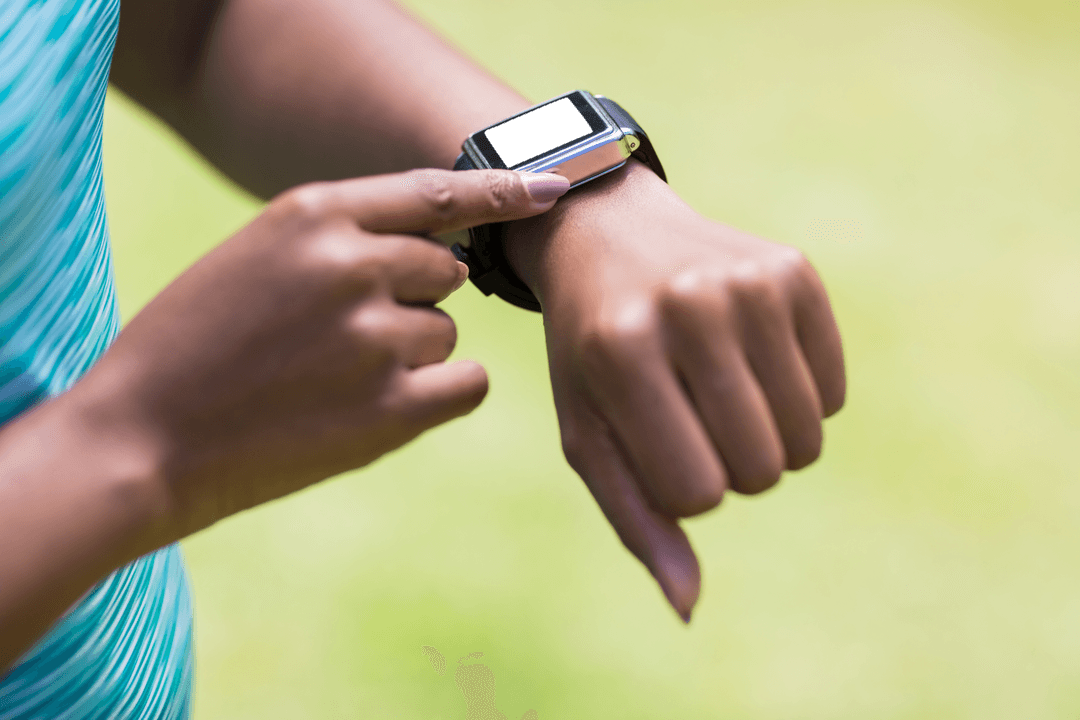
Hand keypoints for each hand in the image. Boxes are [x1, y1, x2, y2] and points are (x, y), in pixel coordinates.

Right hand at [67, 168, 569, 540]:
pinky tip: (385, 405)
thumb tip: (437, 252)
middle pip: (443, 269)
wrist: (141, 438)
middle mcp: (353, 264)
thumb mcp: (255, 256)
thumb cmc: (195, 344)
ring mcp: (374, 337)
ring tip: (331, 378)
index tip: (550, 190)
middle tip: (340, 334)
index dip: (499, 191)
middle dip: (410, 297)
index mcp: (314, 213)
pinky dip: (441, 392)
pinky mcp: (391, 409)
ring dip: (409, 352)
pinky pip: (466, 382)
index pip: (436, 192)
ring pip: (444, 330)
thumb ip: (341, 239)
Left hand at [503, 160, 845, 619]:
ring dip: (766, 441)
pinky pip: (833, 394)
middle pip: (759, 470)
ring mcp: (749, 282)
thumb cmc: (590, 353)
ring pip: (804, 440)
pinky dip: (799, 401)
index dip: (680, 489)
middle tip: (691, 420)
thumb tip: (689, 608)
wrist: (607, 236)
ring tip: (719, 396)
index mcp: (622, 352)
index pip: (697, 494)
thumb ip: (637, 521)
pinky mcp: (795, 270)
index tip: (657, 446)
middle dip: (727, 469)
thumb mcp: (589, 433)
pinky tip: (750, 362)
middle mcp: (689, 307)